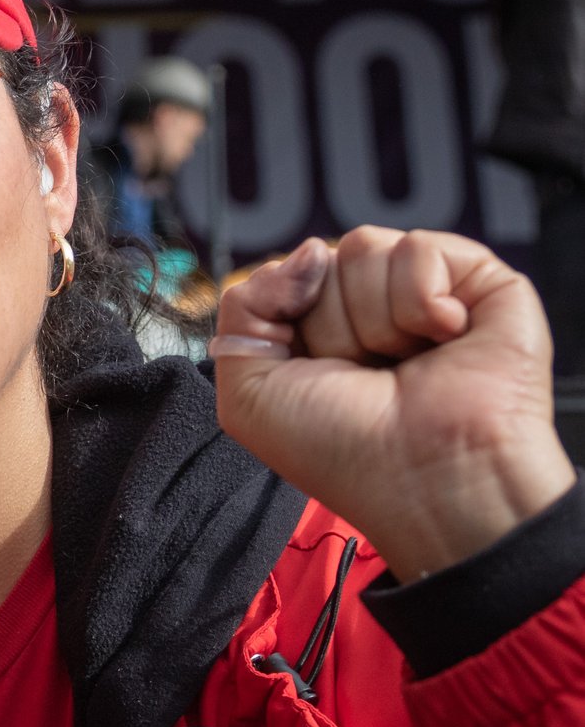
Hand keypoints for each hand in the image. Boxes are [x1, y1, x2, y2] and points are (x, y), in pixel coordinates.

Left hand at [213, 229, 574, 580]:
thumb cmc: (340, 448)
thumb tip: (312, 250)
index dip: (285, 316)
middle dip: (329, 324)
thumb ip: (245, 308)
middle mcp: (373, 308)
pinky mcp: (481, 284)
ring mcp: (427, 293)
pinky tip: (444, 338)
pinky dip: (420, 300)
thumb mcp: (249, 391)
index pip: (284, 275)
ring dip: (374, 320)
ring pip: (366, 248)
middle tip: (364, 374)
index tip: (309, 368)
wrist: (423, 479)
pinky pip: (421, 248)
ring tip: (404, 364)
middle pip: (322, 259)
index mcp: (322, 331)